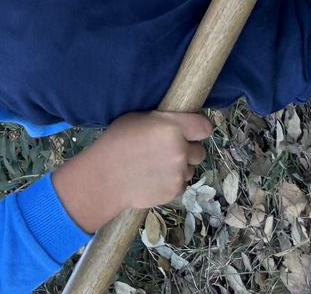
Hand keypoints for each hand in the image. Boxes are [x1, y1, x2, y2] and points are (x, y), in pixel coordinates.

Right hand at [52, 110, 212, 232]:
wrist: (105, 177)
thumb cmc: (117, 142)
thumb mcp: (138, 119)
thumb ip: (163, 121)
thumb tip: (177, 124)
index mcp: (173, 127)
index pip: (204, 127)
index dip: (198, 129)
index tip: (191, 131)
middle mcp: (181, 150)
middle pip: (199, 150)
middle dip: (188, 150)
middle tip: (168, 150)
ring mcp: (179, 173)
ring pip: (191, 168)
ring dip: (180, 167)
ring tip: (158, 167)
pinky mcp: (175, 191)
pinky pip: (181, 184)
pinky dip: (172, 181)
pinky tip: (154, 178)